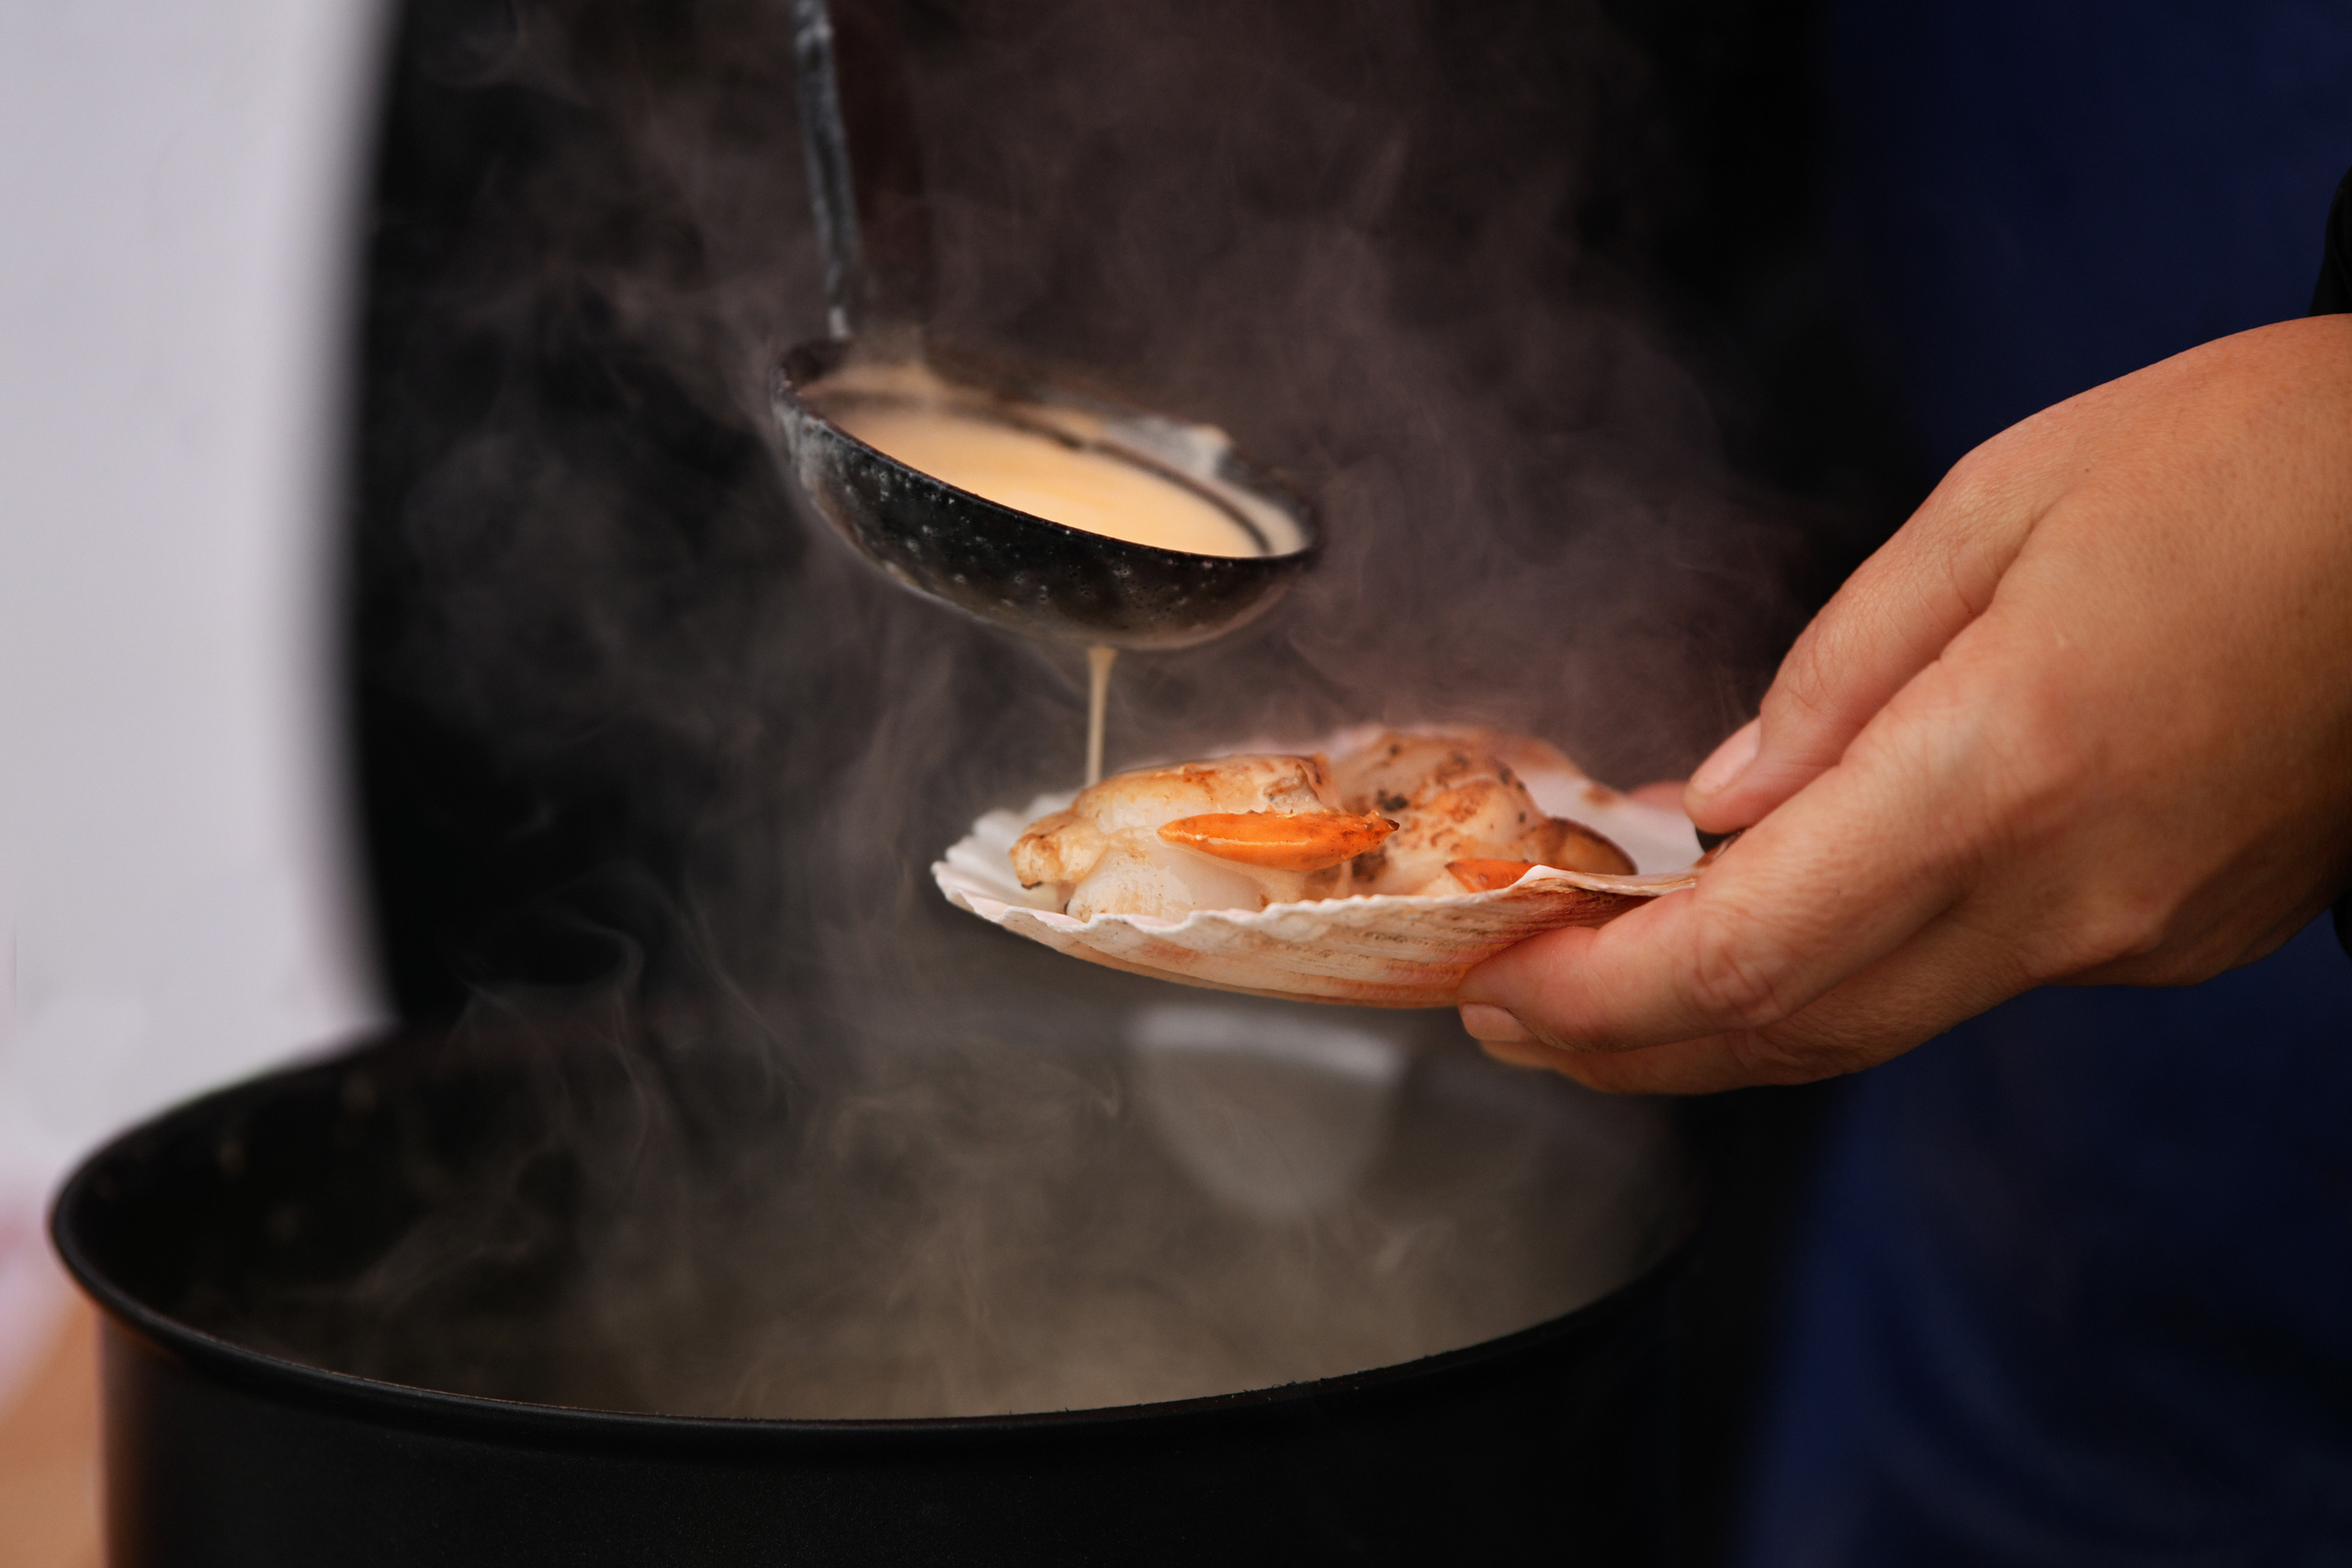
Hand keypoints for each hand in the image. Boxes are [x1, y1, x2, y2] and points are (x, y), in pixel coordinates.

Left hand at [1460, 316, 2351, 1092]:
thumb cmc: (2256, 463)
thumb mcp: (2003, 501)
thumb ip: (1838, 668)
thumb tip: (1717, 795)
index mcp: (2004, 767)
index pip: (1743, 952)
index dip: (1593, 993)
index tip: (1492, 981)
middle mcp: (2070, 891)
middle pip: (1793, 1028)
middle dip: (1622, 1039)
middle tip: (1504, 1012)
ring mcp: (2135, 934)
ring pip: (1876, 1024)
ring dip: (1719, 1026)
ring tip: (1597, 992)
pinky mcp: (2177, 935)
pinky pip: (1971, 978)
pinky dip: (1845, 970)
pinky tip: (1775, 920)